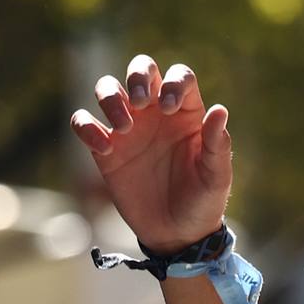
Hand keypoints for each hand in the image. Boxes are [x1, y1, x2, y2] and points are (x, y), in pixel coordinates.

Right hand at [72, 54, 232, 251]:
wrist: (177, 235)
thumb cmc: (202, 202)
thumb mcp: (216, 176)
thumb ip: (217, 144)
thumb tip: (220, 110)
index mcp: (186, 112)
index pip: (179, 75)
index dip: (173, 82)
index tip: (168, 108)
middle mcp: (155, 113)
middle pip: (140, 69)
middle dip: (137, 75)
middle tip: (140, 102)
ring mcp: (128, 128)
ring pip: (107, 88)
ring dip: (109, 98)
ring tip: (124, 128)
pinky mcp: (105, 150)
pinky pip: (83, 123)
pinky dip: (86, 127)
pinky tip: (104, 150)